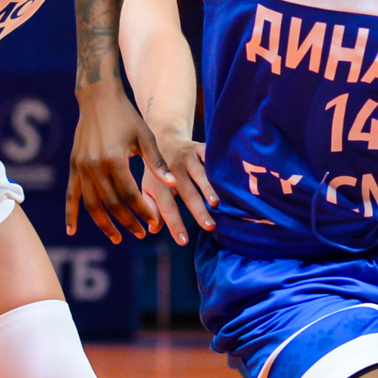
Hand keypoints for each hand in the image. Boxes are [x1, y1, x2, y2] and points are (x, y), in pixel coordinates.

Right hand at [66, 79, 166, 241]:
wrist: (98, 99)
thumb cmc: (127, 117)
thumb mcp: (145, 136)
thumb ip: (156, 162)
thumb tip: (172, 184)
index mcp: (114, 159)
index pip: (130, 195)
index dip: (143, 211)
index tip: (154, 222)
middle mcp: (95, 166)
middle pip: (112, 204)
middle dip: (128, 222)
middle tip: (142, 234)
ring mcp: (81, 167)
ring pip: (92, 205)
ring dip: (104, 224)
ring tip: (117, 238)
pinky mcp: (73, 166)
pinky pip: (71, 196)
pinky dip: (70, 215)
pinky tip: (72, 231)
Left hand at [146, 131, 218, 245]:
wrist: (163, 135)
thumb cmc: (158, 171)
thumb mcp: (148, 187)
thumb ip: (152, 208)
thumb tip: (153, 229)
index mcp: (158, 183)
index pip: (167, 207)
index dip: (174, 224)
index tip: (183, 241)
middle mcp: (172, 170)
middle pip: (186, 193)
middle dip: (197, 210)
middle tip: (209, 227)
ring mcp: (187, 158)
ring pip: (199, 175)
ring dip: (208, 189)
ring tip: (216, 204)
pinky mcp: (199, 147)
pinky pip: (210, 158)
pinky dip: (218, 169)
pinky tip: (229, 181)